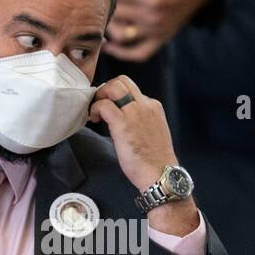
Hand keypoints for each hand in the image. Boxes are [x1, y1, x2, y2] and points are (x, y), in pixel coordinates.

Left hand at [89, 76, 199, 236]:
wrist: (160, 174)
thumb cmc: (154, 160)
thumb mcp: (152, 131)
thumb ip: (140, 120)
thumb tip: (122, 118)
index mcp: (153, 107)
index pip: (132, 89)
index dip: (116, 95)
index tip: (109, 107)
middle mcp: (145, 105)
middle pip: (122, 81)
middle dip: (106, 89)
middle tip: (99, 104)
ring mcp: (135, 113)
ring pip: (113, 86)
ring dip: (100, 95)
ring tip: (96, 112)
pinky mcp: (123, 124)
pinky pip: (104, 105)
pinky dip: (95, 108)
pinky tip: (94, 119)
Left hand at [104, 0, 215, 62]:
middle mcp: (152, 16)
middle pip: (116, 15)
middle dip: (103, 6)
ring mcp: (156, 30)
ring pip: (121, 36)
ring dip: (108, 27)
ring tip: (102, 17)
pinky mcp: (160, 39)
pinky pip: (138, 53)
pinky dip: (122, 53)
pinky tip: (109, 45)